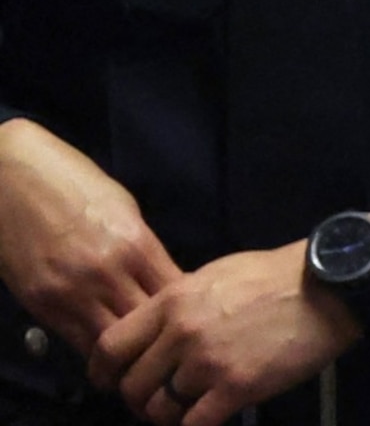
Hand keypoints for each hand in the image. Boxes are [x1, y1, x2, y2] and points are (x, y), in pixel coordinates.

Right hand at [0, 118, 176, 355]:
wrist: (10, 178)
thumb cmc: (74, 183)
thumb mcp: (123, 208)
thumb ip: (142, 247)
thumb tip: (162, 278)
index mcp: (136, 244)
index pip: (173, 293)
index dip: (185, 309)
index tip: (190, 316)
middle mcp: (106, 273)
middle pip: (147, 324)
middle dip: (160, 336)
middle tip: (167, 342)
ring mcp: (71, 292)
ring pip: (111, 341)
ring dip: (127, 350)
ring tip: (139, 354)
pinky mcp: (41, 304)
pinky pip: (77, 339)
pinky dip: (95, 347)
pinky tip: (107, 349)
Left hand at [97, 243, 354, 425]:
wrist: (329, 287)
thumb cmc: (276, 276)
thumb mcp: (215, 275)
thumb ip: (179, 303)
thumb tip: (156, 331)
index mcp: (173, 301)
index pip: (110, 346)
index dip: (104, 372)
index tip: (111, 381)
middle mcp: (182, 333)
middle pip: (132, 385)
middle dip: (141, 398)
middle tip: (158, 398)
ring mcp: (208, 362)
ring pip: (160, 409)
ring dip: (168, 415)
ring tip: (186, 409)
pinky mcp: (236, 387)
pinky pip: (194, 424)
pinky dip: (194, 425)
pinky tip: (209, 415)